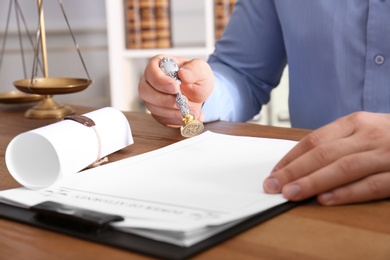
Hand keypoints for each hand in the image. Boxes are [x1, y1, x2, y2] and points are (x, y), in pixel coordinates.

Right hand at [138, 55, 214, 126]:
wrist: (200, 92)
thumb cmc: (197, 76)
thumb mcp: (200, 69)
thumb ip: (193, 70)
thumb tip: (183, 74)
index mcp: (159, 65)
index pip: (151, 72)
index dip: (161, 81)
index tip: (176, 88)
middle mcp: (151, 81)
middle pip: (145, 91)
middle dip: (164, 100)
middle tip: (181, 103)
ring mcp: (152, 97)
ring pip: (153, 107)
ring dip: (172, 112)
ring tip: (191, 110)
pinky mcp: (157, 111)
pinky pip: (161, 118)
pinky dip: (175, 119)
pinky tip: (188, 116)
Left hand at [263, 112, 389, 204]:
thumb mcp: (363, 130)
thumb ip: (336, 143)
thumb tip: (299, 162)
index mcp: (356, 122)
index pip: (314, 140)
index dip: (290, 158)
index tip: (274, 172)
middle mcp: (369, 135)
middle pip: (323, 154)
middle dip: (294, 171)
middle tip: (272, 185)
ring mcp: (387, 154)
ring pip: (343, 168)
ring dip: (313, 182)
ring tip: (291, 193)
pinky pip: (372, 185)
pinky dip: (347, 193)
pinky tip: (326, 200)